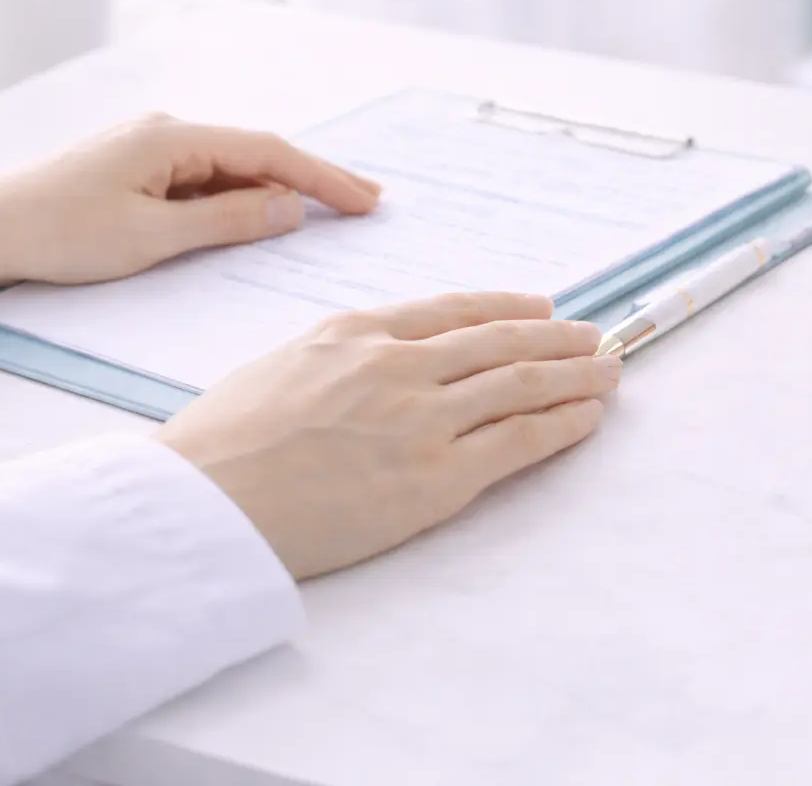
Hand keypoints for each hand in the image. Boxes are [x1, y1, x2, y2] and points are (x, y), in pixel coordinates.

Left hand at [0, 113, 380, 295]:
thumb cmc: (58, 233)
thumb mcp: (151, 237)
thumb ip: (227, 220)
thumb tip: (288, 206)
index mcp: (173, 137)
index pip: (269, 151)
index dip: (323, 177)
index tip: (366, 200)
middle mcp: (167, 130)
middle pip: (257, 152)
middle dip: (314, 177)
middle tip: (367, 200)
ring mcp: (152, 147)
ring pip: (233, 166)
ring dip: (280, 186)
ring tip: (330, 208)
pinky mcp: (139, 167)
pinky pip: (206, 178)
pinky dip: (243, 194)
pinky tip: (265, 211)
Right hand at [155, 293, 620, 579]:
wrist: (203, 502)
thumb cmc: (220, 446)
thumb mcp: (276, 368)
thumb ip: (334, 359)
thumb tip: (363, 363)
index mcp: (355, 334)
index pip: (451, 311)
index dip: (503, 309)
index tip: (538, 308)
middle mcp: (397, 366)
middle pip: (499, 341)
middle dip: (555, 338)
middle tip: (592, 335)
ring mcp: (422, 420)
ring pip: (521, 384)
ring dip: (574, 374)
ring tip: (608, 368)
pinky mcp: (436, 478)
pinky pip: (518, 441)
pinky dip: (564, 423)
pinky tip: (590, 416)